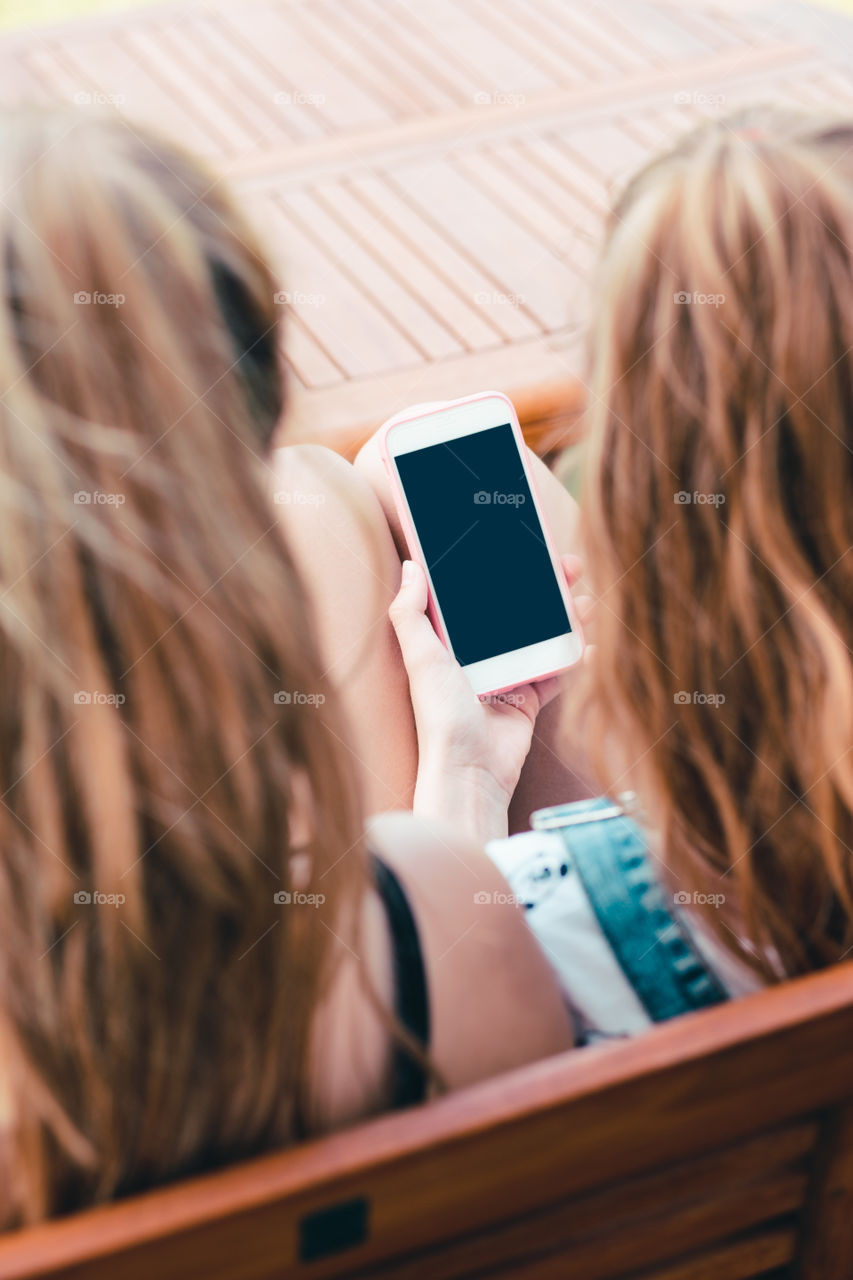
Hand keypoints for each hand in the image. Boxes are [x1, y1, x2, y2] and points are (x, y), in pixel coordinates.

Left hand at [389, 555, 587, 841]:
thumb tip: (410, 567)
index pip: (480, 597)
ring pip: (541, 637)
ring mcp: (505, 678)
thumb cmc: (441, 718)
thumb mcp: (422, 659)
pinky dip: (574, 658)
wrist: (471, 772)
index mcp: (450, 644)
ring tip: (585, 601)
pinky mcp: (528, 701)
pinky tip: (590, 642)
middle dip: (544, 589)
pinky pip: (556, 673)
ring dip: (565, 617)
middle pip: (517, 613)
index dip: (502, 571)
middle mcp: (478, 658)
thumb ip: (410, 613)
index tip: (526, 548)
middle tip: (568, 567)